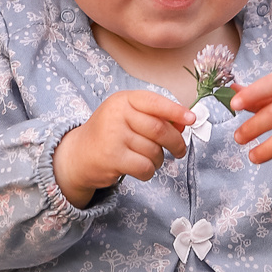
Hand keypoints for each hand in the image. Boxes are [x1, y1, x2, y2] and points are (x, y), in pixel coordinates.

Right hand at [53, 89, 192, 205]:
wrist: (78, 155)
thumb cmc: (110, 135)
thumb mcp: (129, 118)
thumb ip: (155, 117)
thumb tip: (185, 122)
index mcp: (123, 100)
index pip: (155, 102)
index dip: (176, 111)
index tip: (192, 119)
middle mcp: (117, 115)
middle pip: (159, 129)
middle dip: (176, 142)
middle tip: (180, 151)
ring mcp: (114, 136)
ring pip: (154, 151)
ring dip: (159, 160)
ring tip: (150, 159)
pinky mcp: (113, 158)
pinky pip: (145, 166)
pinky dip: (149, 171)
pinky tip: (141, 169)